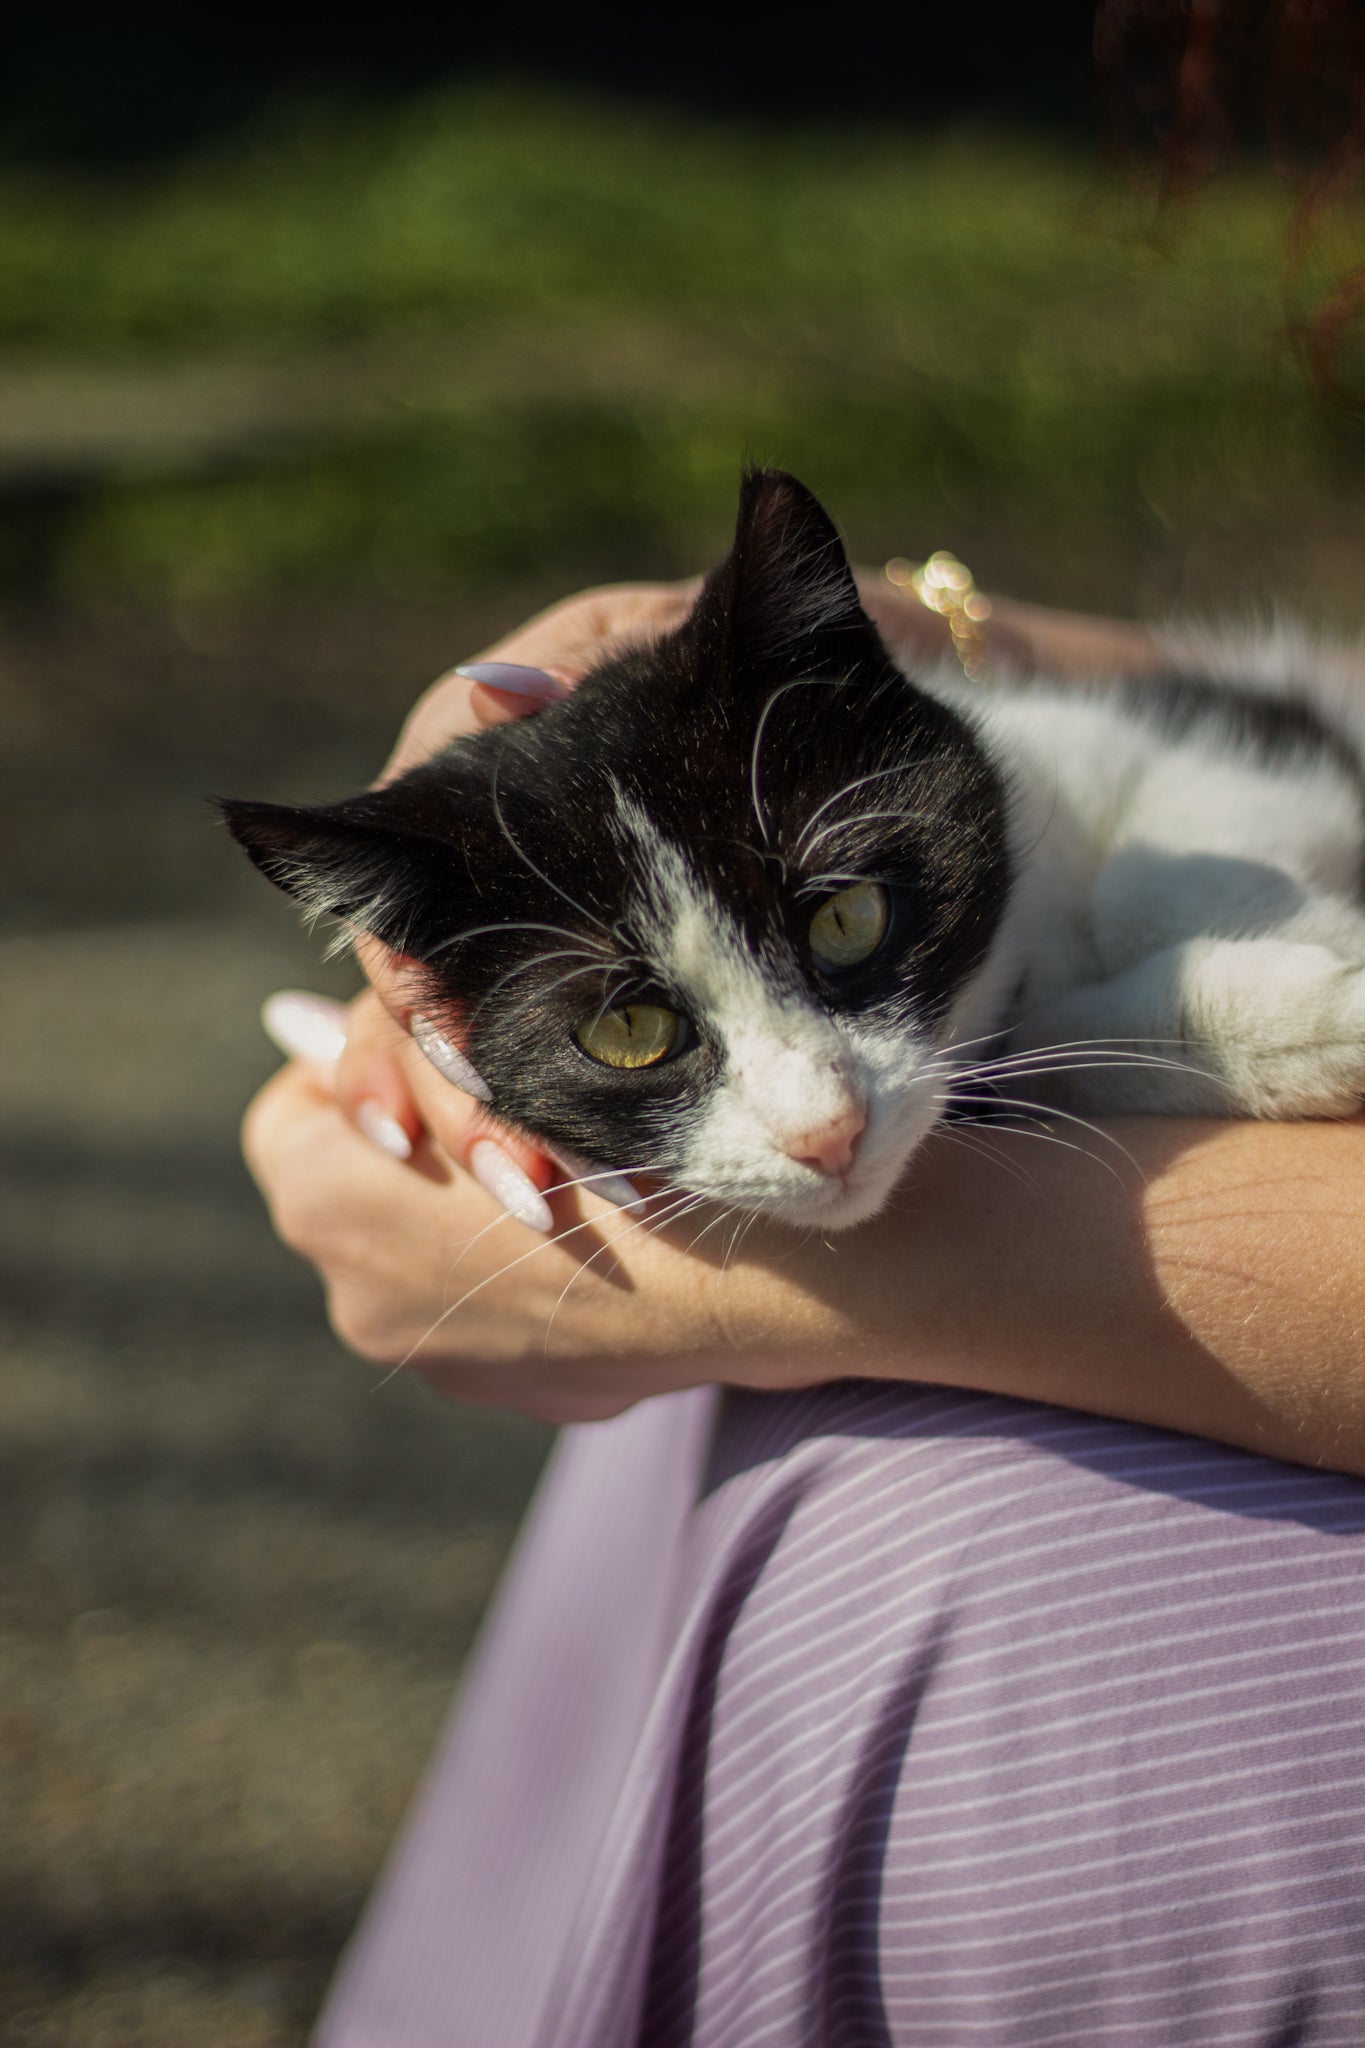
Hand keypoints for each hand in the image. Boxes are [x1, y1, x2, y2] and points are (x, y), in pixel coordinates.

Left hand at [242, 987, 747, 1421]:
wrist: (758, 1276)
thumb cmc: (621, 1136)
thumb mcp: (494, 1048)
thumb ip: (388, 1037)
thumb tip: (296, 1025)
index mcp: (330, 1209)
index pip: (290, 1120)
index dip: (352, 1074)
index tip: (425, 1053)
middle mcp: (361, 1305)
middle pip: (363, 1191)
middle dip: (422, 1143)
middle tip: (509, 1099)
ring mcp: (443, 1363)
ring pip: (435, 1255)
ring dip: (481, 1210)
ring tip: (573, 1166)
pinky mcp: (525, 1393)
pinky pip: (506, 1308)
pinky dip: (540, 1267)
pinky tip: (612, 1233)